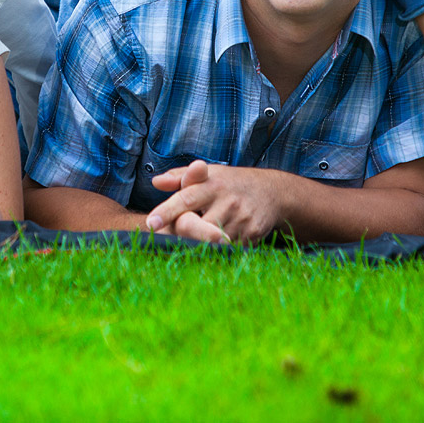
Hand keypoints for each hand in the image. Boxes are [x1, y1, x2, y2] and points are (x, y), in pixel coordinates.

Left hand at [146, 160, 283, 242]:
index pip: (185, 197)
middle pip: (197, 227)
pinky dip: (221, 249)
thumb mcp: (208, 173)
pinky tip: (221, 241)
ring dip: (203, 243)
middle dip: (185, 234)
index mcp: (211, 184)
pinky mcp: (253, 232)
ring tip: (202, 236)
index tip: (151, 223)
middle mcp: (227, 200)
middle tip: (179, 235)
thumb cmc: (230, 183)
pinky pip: (229, 249)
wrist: (272, 191)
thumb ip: (179, 177)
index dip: (167, 211)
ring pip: (212, 242)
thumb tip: (155, 182)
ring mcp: (241, 217)